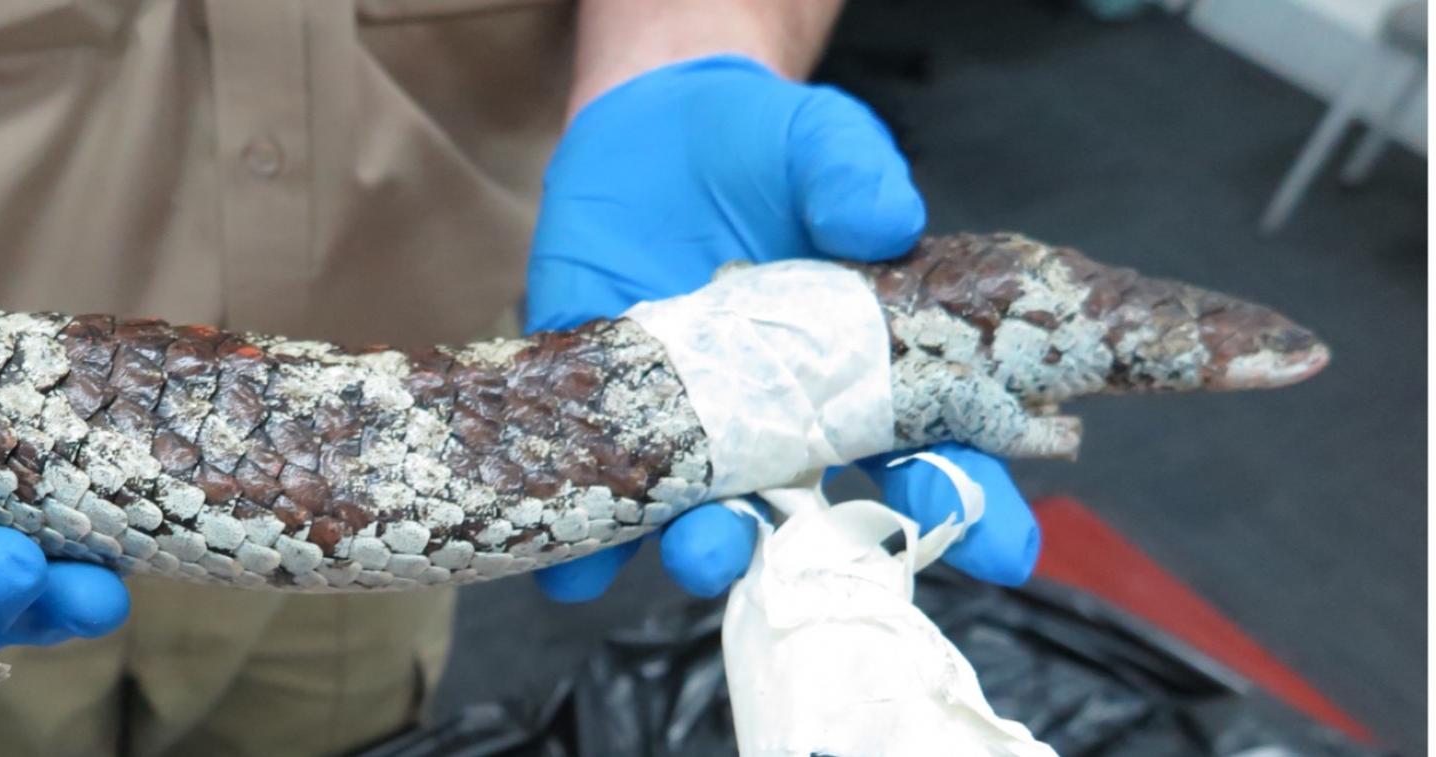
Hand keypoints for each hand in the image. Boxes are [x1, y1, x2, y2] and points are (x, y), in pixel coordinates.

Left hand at [523, 56, 1040, 601]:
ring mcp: (695, 427)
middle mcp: (785, 423)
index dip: (972, 502)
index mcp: (867, 377)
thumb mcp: (819, 145)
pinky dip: (582, 548)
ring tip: (709, 554)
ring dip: (710, 549)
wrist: (655, 134)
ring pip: (711, 517)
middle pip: (826, 511)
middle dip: (841, 551)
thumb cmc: (769, 151)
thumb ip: (852, 175)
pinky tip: (573, 575)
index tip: (1002, 547)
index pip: (937, 454)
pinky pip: (598, 491)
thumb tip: (887, 220)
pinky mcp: (610, 411)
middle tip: (839, 568)